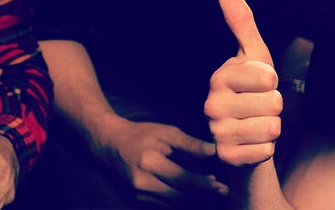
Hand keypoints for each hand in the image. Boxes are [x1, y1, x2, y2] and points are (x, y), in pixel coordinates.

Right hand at [93, 113, 227, 204]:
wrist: (111, 144)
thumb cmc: (142, 134)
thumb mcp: (166, 132)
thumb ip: (189, 143)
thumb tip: (212, 152)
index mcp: (150, 162)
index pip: (183, 178)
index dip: (203, 184)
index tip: (221, 186)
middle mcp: (143, 182)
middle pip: (179, 195)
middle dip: (203, 196)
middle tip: (223, 193)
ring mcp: (139, 193)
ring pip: (172, 203)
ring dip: (193, 200)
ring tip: (212, 195)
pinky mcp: (137, 199)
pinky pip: (164, 203)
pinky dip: (180, 201)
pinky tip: (194, 195)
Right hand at [205, 0, 282, 166]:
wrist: (245, 137)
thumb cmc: (253, 91)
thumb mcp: (253, 55)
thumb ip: (242, 24)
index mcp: (219, 77)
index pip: (267, 77)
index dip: (273, 81)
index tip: (261, 84)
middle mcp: (212, 105)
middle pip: (272, 103)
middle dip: (275, 106)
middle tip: (260, 107)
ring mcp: (217, 132)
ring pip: (270, 127)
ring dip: (272, 127)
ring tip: (258, 123)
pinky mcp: (226, 157)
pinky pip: (265, 151)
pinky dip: (266, 149)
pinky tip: (254, 144)